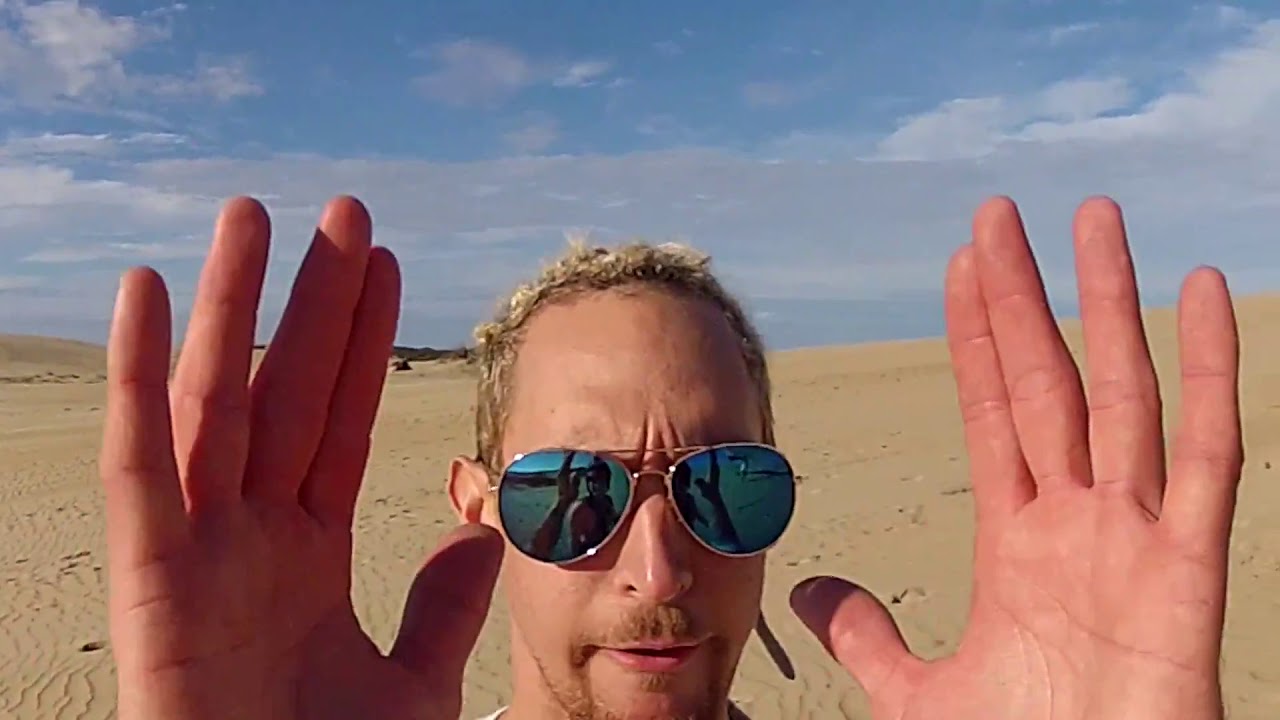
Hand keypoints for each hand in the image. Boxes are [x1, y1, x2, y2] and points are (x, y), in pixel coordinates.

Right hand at [99, 196, 502, 719]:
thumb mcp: (408, 687)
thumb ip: (440, 611)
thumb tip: (479, 535)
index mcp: (306, 556)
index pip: (339, 421)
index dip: (360, 344)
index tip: (383, 266)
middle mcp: (249, 536)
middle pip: (285, 393)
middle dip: (312, 303)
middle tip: (342, 211)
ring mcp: (196, 550)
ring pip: (215, 404)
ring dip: (230, 308)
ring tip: (251, 216)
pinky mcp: (146, 577)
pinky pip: (140, 464)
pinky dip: (137, 378)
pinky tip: (149, 292)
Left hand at [791, 197, 1240, 719]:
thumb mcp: (920, 691)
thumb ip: (867, 635)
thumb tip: (806, 593)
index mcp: (1016, 541)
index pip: (989, 408)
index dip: (974, 336)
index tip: (961, 265)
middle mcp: (1076, 519)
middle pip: (1044, 380)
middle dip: (1022, 296)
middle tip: (1000, 212)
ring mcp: (1135, 535)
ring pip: (1121, 391)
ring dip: (1106, 304)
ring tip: (1092, 218)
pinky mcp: (1190, 567)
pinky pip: (1205, 455)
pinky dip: (1209, 373)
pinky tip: (1198, 294)